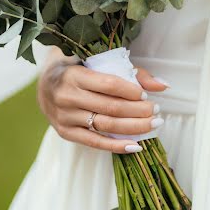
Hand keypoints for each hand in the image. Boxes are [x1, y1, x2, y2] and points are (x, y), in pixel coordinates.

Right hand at [37, 55, 168, 153]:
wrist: (45, 85)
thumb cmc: (78, 70)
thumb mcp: (97, 63)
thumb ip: (130, 72)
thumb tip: (163, 85)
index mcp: (74, 74)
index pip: (109, 84)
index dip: (131, 91)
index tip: (146, 95)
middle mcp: (67, 96)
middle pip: (110, 108)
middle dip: (138, 111)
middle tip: (156, 112)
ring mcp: (65, 117)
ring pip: (105, 125)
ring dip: (133, 128)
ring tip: (153, 125)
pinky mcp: (65, 133)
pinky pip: (94, 142)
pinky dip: (116, 146)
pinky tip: (136, 146)